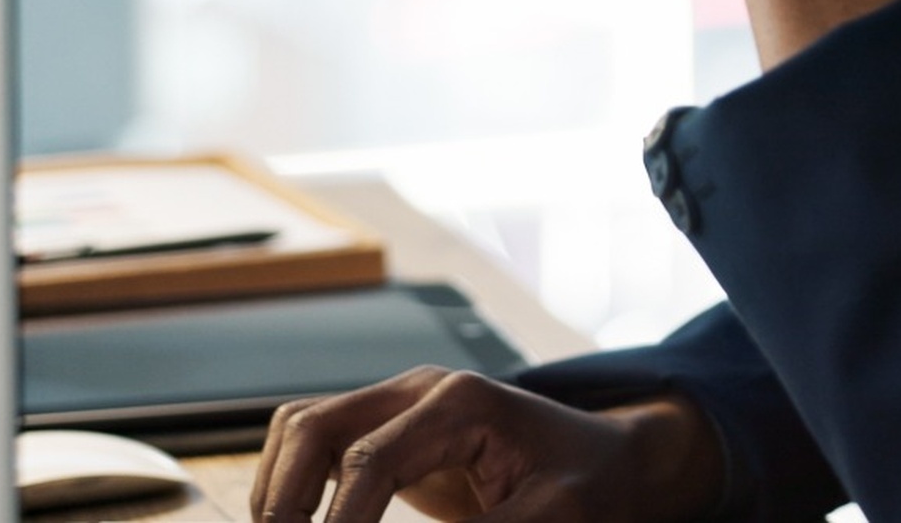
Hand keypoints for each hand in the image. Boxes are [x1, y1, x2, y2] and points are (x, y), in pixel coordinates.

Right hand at [248, 367, 720, 522]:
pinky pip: (322, 443)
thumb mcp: (552, 519)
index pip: (368, 460)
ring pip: (305, 427)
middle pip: (314, 425)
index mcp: (460, 402)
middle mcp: (421, 391)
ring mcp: (403, 405)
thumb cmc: (597, 485)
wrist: (619, 462)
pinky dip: (296, 481)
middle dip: (285, 497)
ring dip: (281, 486)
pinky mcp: (397, 432)